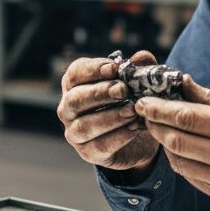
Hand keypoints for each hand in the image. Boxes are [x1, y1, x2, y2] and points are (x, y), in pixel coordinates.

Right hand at [57, 52, 159, 172]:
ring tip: (132, 111)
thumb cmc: (131, 100)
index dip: (93, 70)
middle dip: (99, 93)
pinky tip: (134, 128)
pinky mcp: (88, 152)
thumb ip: (140, 68)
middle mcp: (68, 108)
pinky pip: (99, 146)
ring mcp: (75, 132)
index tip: (114, 68)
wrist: (138, 136)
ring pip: (84, 125)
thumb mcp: (138, 82)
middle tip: (122, 90)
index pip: (75, 73)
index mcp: (75, 85)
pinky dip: (118, 137)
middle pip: (75, 99)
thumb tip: (140, 58)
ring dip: (109, 117)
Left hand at [136, 76, 209, 205]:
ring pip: (179, 162)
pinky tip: (181, 149)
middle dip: (156, 126)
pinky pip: (191, 177)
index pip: (186, 118)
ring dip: (166, 145)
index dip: (159, 110)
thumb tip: (181, 84)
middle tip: (147, 115)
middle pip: (176, 141)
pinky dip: (181, 162)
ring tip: (163, 130)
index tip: (144, 103)